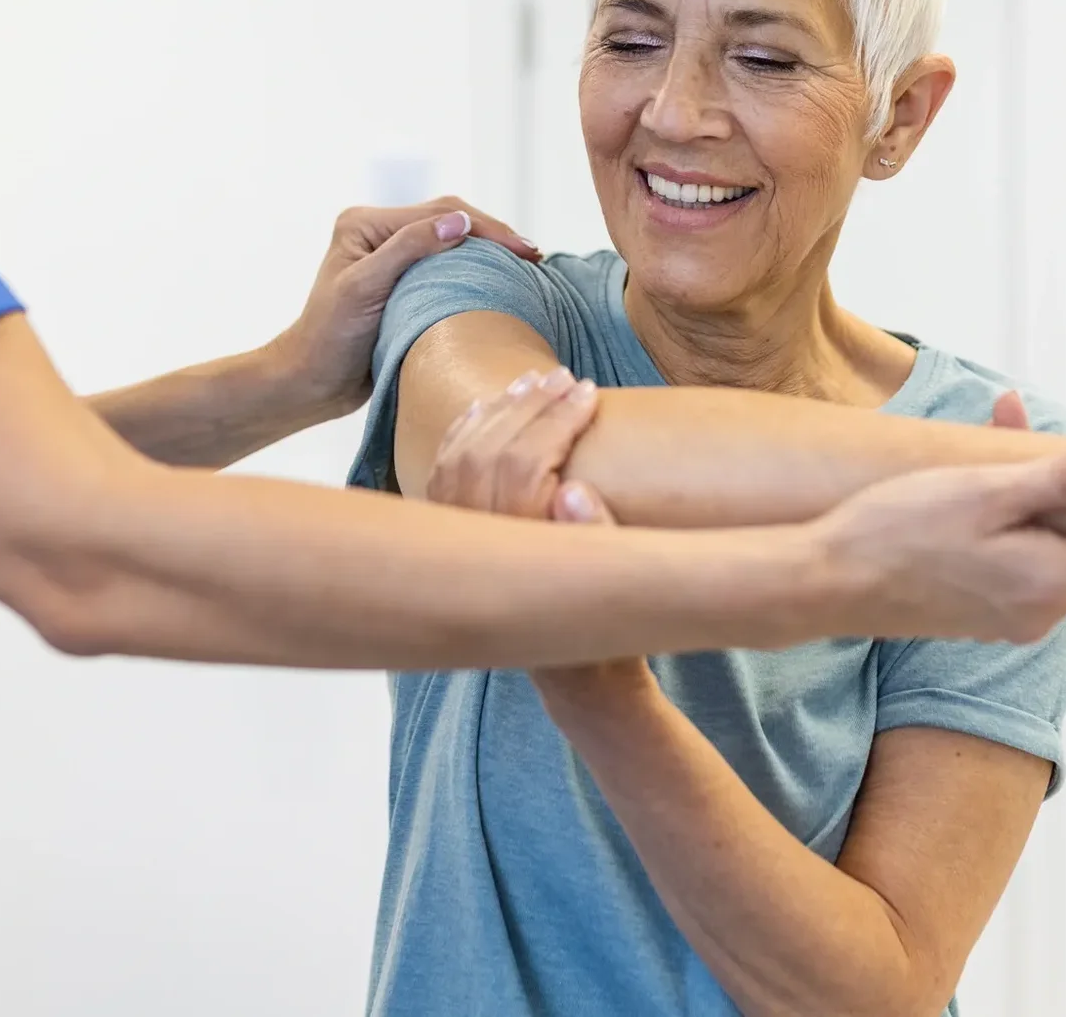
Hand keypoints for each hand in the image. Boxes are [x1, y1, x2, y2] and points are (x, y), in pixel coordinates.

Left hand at [270, 199, 540, 421]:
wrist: (313, 383)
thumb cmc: (329, 338)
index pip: (438, 213)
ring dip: (489, 253)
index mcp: (366, 224)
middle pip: (449, 221)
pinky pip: (448, 270)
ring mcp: (394, 260)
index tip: (523, 249)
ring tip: (527, 265)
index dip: (485, 227)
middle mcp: (380, 234)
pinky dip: (477, 273)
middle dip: (494, 235)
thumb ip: (408, 249)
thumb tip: (459, 222)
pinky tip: (502, 281)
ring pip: (452, 245)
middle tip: (533, 255)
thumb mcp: (364, 287)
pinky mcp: (406, 285)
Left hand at [419, 368, 652, 707]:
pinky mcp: (456, 547)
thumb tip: (572, 490)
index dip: (557, 421)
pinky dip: (466, 435)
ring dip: (497, 414)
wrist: (582, 686)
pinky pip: (446, 475)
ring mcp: (460, 548)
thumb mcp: (618, 594)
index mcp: (515, 555)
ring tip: (534, 381)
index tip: (590, 393)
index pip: (524, 465)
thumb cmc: (611, 639)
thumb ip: (595, 538)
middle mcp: (477, 550)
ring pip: (462, 458)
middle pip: (490, 452)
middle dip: (530, 407)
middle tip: (569, 380)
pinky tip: (487, 410)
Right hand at [809, 452, 1065, 645]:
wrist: (820, 583)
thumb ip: (1062, 480)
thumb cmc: (894, 531)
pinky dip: (1045, 545)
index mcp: (1052, 579)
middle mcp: (1040, 609)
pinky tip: (1022, 513)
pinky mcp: (979, 614)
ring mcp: (1008, 617)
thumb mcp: (983, 492)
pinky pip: (1032, 574)